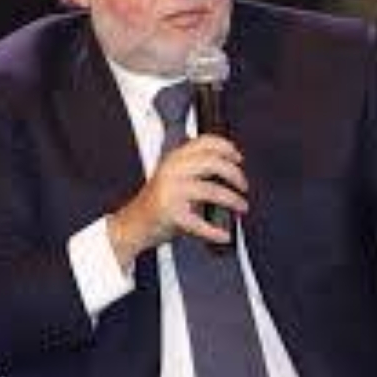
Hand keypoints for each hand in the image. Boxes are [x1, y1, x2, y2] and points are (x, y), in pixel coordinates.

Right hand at [108, 134, 247, 268]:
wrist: (134, 224)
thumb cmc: (158, 202)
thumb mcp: (173, 175)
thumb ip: (195, 167)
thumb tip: (230, 166)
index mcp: (174, 158)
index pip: (204, 142)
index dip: (226, 147)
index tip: (238, 157)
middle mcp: (173, 171)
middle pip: (214, 163)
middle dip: (235, 174)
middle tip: (243, 185)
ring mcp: (172, 192)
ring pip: (213, 191)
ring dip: (233, 200)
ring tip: (241, 206)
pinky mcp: (173, 214)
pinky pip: (201, 223)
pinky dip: (216, 231)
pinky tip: (223, 234)